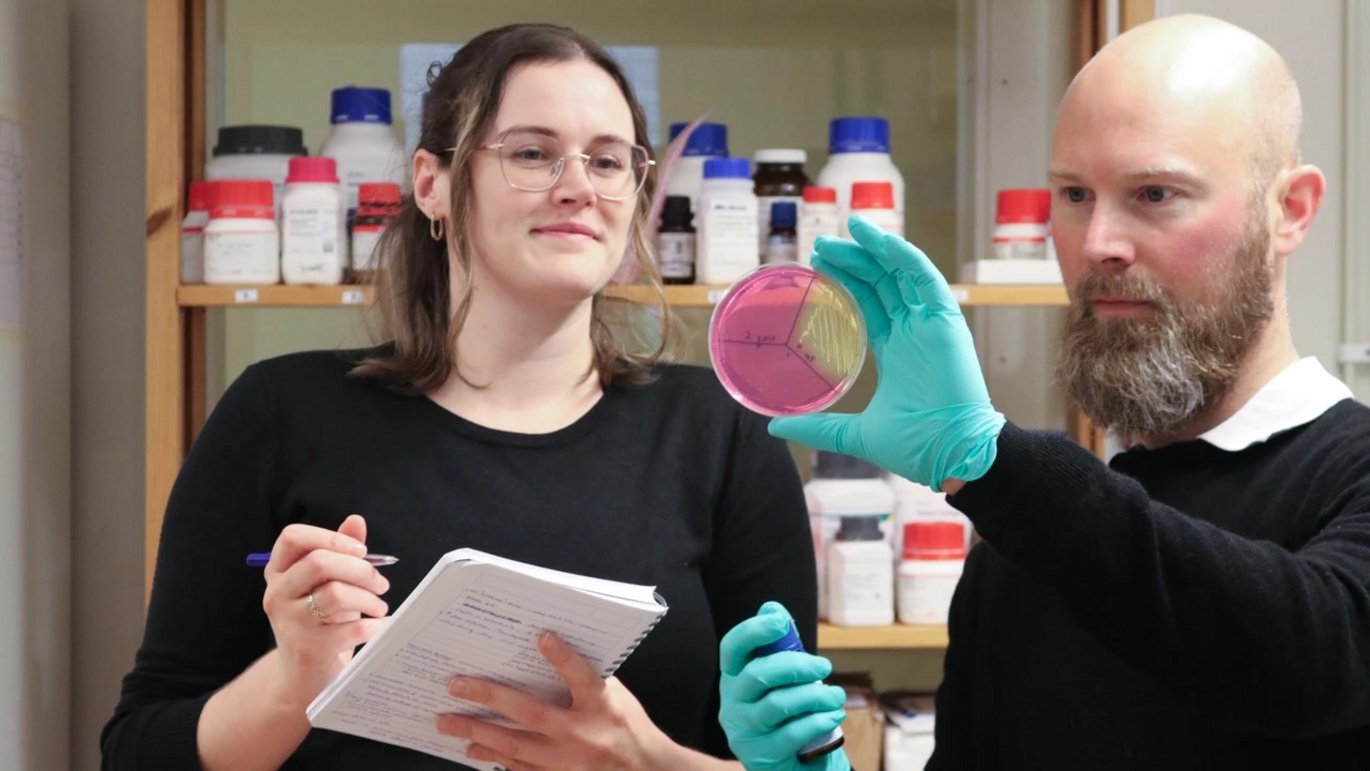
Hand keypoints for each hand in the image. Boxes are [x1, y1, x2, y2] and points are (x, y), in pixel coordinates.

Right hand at [259, 514, 389, 707]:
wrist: (303, 678)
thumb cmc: (320, 622)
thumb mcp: (327, 584)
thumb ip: (340, 552)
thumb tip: (356, 520)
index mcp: (279, 572)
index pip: (293, 537)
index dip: (331, 537)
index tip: (360, 551)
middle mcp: (277, 594)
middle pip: (319, 562)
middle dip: (361, 569)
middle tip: (380, 583)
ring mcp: (290, 623)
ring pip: (336, 593)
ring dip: (369, 598)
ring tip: (379, 607)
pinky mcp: (308, 649)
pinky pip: (351, 628)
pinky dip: (375, 625)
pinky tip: (382, 626)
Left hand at [438, 632, 678, 770]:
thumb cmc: (629, 729)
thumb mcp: (617, 697)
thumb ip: (587, 678)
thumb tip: (550, 652)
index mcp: (603, 706)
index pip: (583, 677)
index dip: (563, 657)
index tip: (542, 637)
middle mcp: (584, 735)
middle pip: (532, 714)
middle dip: (490, 698)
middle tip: (456, 685)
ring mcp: (569, 763)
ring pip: (516, 746)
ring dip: (478, 733)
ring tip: (447, 722)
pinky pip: (519, 769)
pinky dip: (493, 757)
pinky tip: (472, 748)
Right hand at [718, 603, 849, 770]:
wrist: (789, 760)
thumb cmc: (785, 711)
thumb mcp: (782, 678)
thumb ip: (780, 646)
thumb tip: (772, 607)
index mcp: (734, 676)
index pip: (733, 648)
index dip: (753, 631)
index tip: (780, 621)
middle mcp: (732, 702)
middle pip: (757, 674)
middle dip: (796, 665)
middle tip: (824, 665)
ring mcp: (744, 730)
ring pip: (778, 704)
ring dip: (814, 695)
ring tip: (837, 695)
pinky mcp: (762, 755)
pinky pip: (793, 733)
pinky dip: (818, 721)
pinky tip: (833, 715)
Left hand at [770, 215, 1005, 490]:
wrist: (953, 455)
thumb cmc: (916, 445)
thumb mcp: (854, 432)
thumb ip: (817, 427)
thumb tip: (774, 428)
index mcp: (896, 349)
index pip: (869, 303)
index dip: (847, 280)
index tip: (819, 263)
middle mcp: (913, 331)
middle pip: (881, 282)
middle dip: (854, 259)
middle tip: (821, 244)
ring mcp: (931, 325)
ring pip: (901, 274)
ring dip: (876, 249)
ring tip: (848, 228)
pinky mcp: (947, 322)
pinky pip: (926, 280)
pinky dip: (905, 257)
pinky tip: (881, 242)